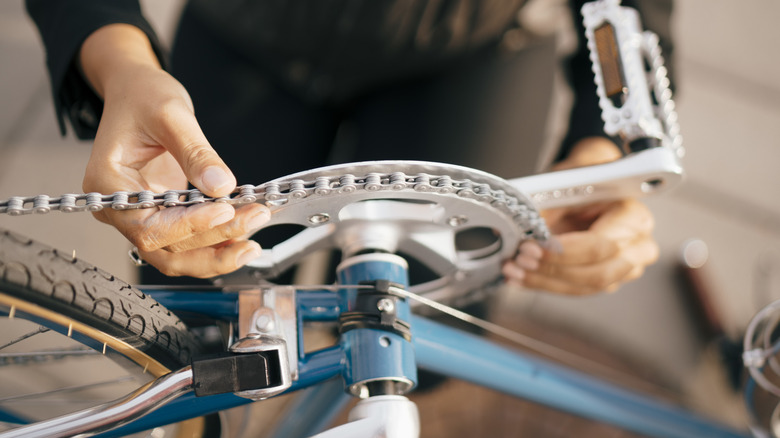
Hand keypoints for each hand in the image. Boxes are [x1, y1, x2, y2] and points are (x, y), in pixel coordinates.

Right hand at [80, 24, 268, 277]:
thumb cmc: (142, 96)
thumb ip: (195, 152)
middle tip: (255, 218)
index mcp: (107, 185)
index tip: (226, 210)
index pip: (149, 226)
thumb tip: (221, 186)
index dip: (190, 225)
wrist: (136, 91)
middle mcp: (118, 209)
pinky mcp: (161, 216)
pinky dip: (215, 244)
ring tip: (253, 240)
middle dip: (214, 241)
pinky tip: (243, 235)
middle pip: (165, 248)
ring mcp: (139, 216)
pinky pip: (186, 243)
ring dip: (217, 254)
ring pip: (176, 255)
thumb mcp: (171, 114)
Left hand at [502, 138, 658, 293]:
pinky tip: (519, 277)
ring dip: (544, 281)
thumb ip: (549, 206)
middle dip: (553, 269)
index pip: (601, 245)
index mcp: (634, 218)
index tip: (533, 247)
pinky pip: (574, 289)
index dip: (564, 252)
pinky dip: (543, 284)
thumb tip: (525, 228)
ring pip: (584, 286)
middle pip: (596, 273)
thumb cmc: (585, 180)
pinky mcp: (604, 280)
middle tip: (522, 258)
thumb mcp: (567, 183)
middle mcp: (637, 247)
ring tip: (514, 269)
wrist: (591, 185)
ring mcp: (624, 269)